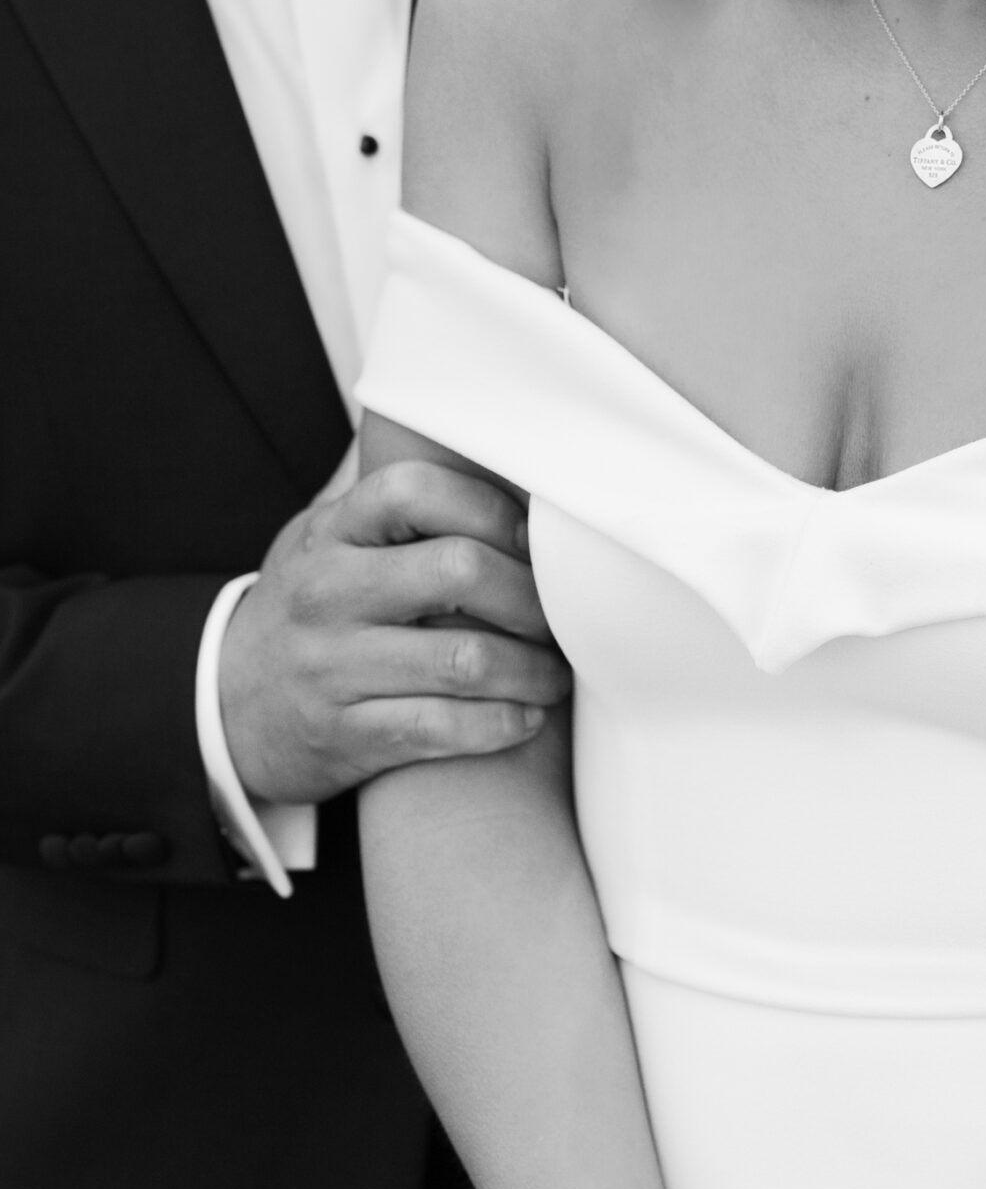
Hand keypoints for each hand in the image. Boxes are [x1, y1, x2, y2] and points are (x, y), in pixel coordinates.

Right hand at [218, 461, 569, 801]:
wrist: (224, 705)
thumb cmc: (308, 612)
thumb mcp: (324, 541)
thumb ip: (391, 506)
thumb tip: (485, 453)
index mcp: (330, 533)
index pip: (417, 490)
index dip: (493, 511)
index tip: (533, 544)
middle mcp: (327, 593)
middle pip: (459, 571)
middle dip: (531, 599)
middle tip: (560, 620)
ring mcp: (331, 666)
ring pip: (463, 660)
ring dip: (532, 671)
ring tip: (555, 676)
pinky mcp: (344, 734)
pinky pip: (441, 728)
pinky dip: (501, 725)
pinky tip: (526, 718)